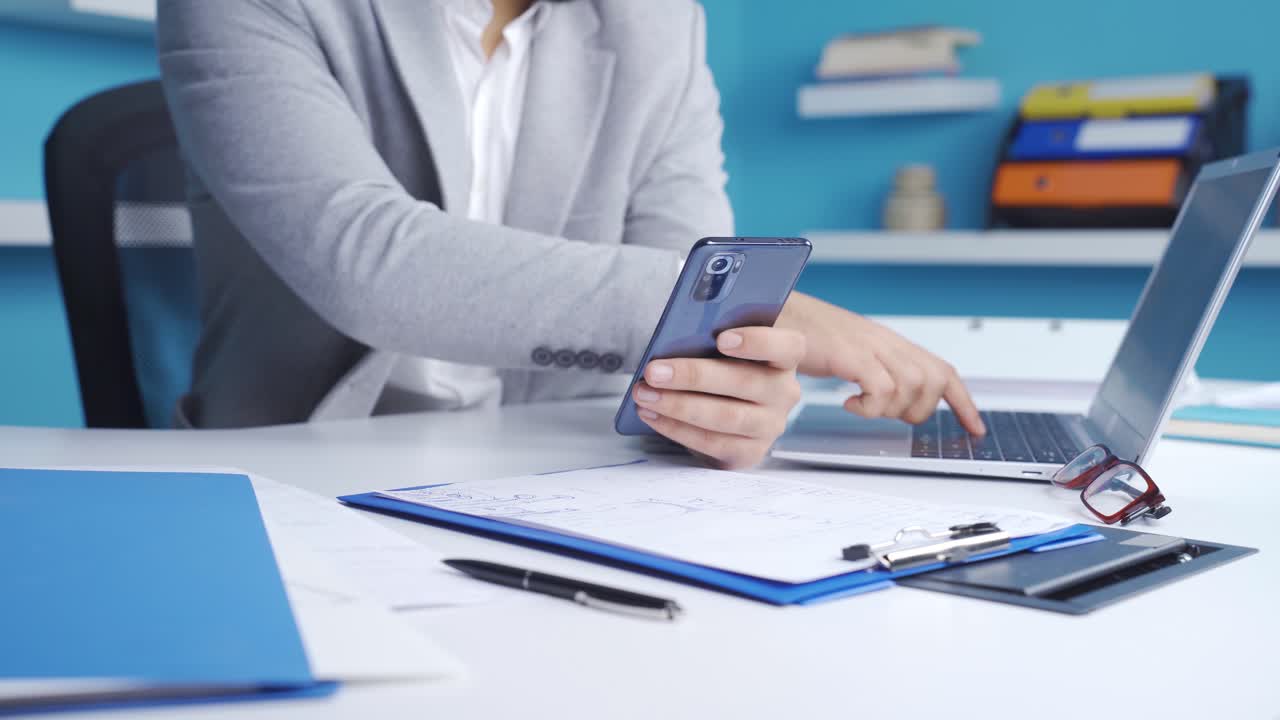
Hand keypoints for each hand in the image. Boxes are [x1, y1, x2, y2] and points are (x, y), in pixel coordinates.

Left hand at [633, 326, 804, 469]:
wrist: (735, 403)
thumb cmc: (724, 363)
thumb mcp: (723, 345)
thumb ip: (710, 338)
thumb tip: (673, 341)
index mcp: (785, 357)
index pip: (786, 346)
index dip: (757, 341)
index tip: (721, 338)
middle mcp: (784, 393)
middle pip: (744, 382)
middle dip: (693, 376)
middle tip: (654, 371)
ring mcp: (770, 426)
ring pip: (726, 417)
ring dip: (679, 406)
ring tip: (645, 394)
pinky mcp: (750, 452)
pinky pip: (712, 443)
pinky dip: (677, 429)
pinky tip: (652, 415)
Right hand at [776, 293, 985, 434]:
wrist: (769, 313)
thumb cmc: (800, 334)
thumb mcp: (845, 351)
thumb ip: (871, 369)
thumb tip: (886, 398)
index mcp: (888, 342)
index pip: (942, 370)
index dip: (963, 401)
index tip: (974, 427)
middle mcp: (885, 342)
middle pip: (935, 380)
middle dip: (920, 410)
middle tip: (890, 415)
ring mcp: (868, 346)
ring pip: (913, 386)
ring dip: (892, 410)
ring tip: (864, 408)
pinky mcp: (849, 354)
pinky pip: (880, 388)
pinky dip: (869, 406)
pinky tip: (848, 404)